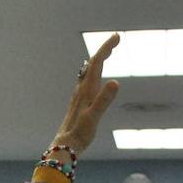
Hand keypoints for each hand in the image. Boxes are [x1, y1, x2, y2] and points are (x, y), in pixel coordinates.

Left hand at [51, 33, 120, 154]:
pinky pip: (88, 80)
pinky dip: (95, 72)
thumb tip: (116, 82)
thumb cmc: (80, 133)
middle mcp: (82, 89)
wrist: (65, 145)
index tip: (117, 37)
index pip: (97, 63)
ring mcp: (80, 95)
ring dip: (99, 59)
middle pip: (93, 64)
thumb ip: (104, 100)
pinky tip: (95, 76)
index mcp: (87, 90)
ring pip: (89, 71)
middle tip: (116, 39)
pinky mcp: (79, 102)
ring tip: (108, 53)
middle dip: (104, 50)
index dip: (106, 48)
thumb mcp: (94, 117)